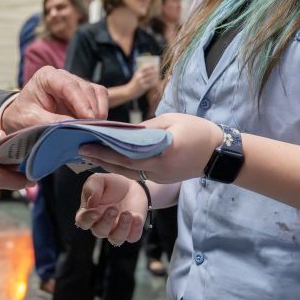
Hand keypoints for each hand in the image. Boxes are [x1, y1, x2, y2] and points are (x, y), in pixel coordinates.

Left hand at [2, 66, 107, 131]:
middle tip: (93, 129)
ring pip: (96, 92)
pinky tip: (95, 124)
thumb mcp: (31, 120)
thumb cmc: (22, 116)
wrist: (21, 117)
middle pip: (85, 88)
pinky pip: (99, 97)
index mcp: (47, 76)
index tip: (88, 118)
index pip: (69, 85)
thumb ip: (51, 122)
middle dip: (91, 109)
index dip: (81, 102)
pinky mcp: (83, 93)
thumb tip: (74, 126)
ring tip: (95, 128)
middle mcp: (63, 76)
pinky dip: (101, 110)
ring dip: (98, 111)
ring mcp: (75, 83)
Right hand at [74, 173, 147, 244]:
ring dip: (122, 228)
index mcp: (89, 213)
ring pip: (116, 238)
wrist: (131, 186)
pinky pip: (133, 237)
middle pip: (99, 232)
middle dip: (106, 222)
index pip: (83, 222)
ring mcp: (116, 229)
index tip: (96, 211)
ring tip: (127, 213)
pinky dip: (135, 229)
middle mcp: (101, 224)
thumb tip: (91, 203)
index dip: (88, 219)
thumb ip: (91, 188)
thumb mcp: (98, 180)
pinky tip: (136, 217)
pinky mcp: (131, 231)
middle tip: (113, 209)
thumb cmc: (111, 185)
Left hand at [80, 112, 222, 183]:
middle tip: (79, 150)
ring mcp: (161, 177)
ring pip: (128, 173)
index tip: (86, 144)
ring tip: (90, 155)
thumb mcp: (171, 120)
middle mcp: (160, 168)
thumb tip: (123, 131)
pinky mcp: (163, 180)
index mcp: (163, 151)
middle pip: (123, 167)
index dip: (104, 150)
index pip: (127, 153)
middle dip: (100, 159)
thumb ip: (147, 128)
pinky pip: (137, 174)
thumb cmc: (197, 130)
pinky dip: (121, 168)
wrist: (219, 153)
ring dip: (108, 165)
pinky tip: (110, 160)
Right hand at [130, 64, 159, 97]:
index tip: (156, 67)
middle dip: (156, 72)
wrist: (128, 91)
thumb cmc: (134, 83)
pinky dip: (155, 84)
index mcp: (138, 72)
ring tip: (158, 79)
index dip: (152, 66)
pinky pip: (152, 84)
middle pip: (151, 71)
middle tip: (158, 74)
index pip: (147, 66)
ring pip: (152, 78)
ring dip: (156, 78)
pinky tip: (156, 84)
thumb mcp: (136, 76)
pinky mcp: (143, 87)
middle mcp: (139, 75)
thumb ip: (142, 72)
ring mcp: (141, 81)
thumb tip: (151, 68)